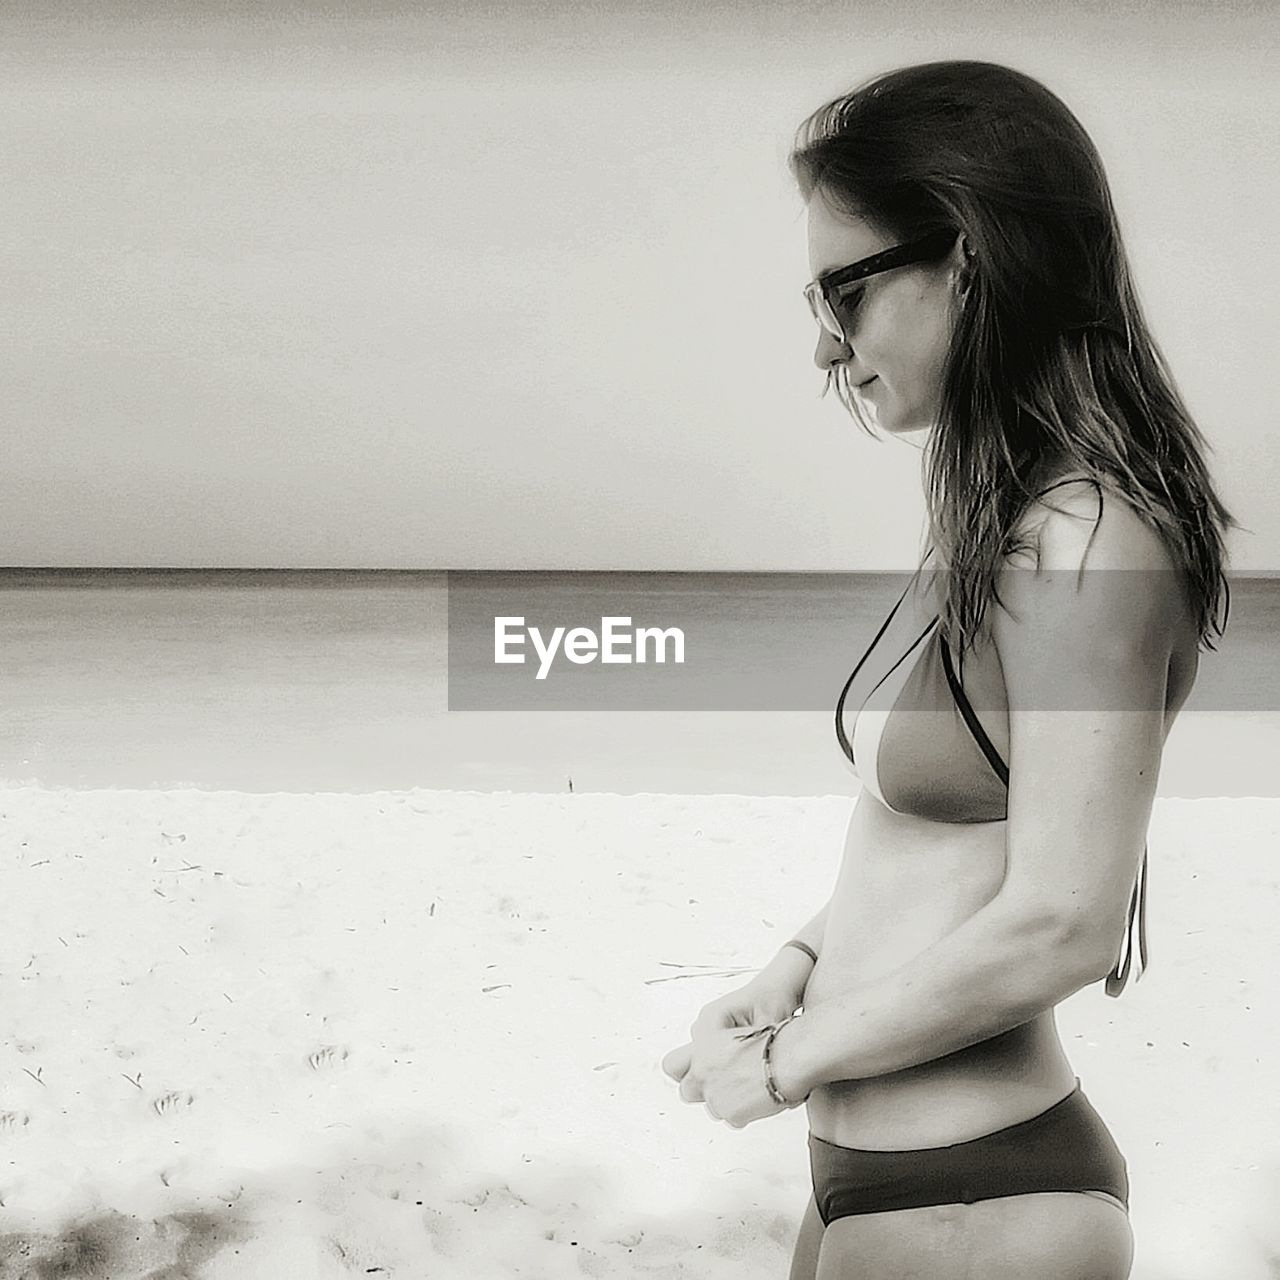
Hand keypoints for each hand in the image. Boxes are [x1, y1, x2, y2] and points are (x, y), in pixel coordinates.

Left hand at [661, 1022, 797, 1128]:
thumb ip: (713, 1039)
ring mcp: (716, 1097)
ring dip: (725, 1099)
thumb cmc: (769, 1039)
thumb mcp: (733, 1025)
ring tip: (747, 1086)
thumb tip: (710, 1043)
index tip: (690, 1069)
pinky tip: (758, 1097)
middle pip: (688, 1091)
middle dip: (702, 1088)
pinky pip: (733, 1118)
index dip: (682, 1068)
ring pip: (713, 1106)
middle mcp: (703, 1074)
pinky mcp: (733, 1115)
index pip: (671, 1065)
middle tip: (720, 1081)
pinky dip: (744, 1111)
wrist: (789, 1057)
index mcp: (700, 1050)